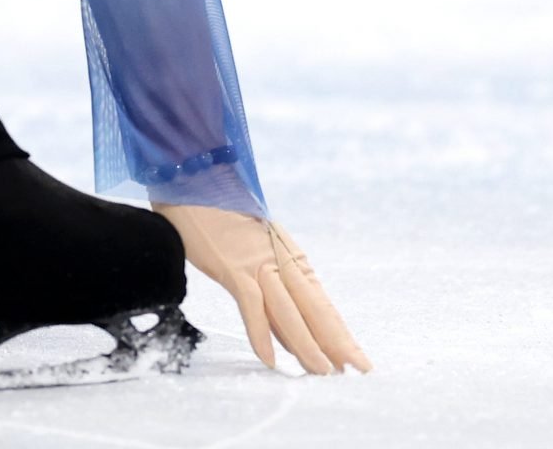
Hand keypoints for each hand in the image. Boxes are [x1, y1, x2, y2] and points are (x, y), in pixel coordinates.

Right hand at [153, 204, 370, 374]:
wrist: (194, 181)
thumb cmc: (219, 217)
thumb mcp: (253, 251)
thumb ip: (270, 293)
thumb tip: (286, 335)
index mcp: (288, 255)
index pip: (320, 302)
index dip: (339, 332)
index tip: (357, 358)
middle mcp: (280, 260)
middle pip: (314, 309)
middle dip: (338, 342)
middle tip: (359, 369)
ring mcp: (257, 263)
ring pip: (289, 312)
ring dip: (307, 345)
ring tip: (323, 372)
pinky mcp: (232, 267)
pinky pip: (251, 305)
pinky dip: (260, 333)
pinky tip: (270, 359)